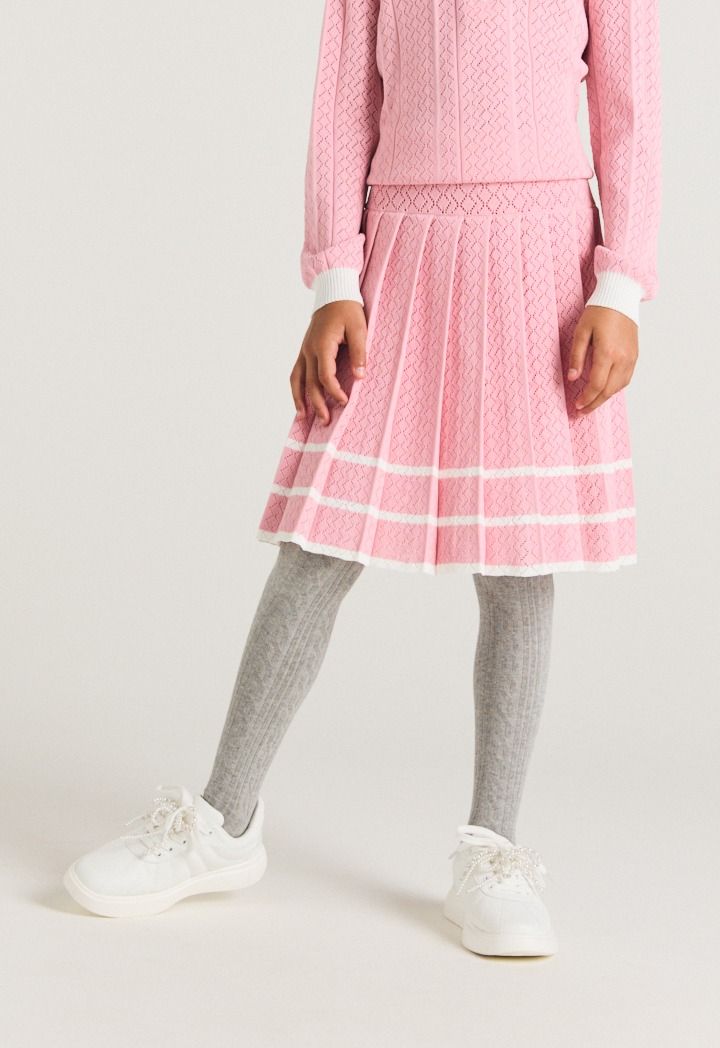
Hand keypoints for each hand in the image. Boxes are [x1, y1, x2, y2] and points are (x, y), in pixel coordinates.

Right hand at [290, 300, 367, 425]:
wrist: (333, 293)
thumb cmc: (348, 310)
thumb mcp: (359, 329)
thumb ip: (359, 353)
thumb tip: (359, 376)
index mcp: (322, 345)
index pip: (325, 376)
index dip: (334, 392)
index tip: (345, 401)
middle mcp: (309, 350)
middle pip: (310, 383)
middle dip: (318, 404)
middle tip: (326, 421)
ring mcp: (304, 351)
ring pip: (297, 380)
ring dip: (300, 400)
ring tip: (303, 418)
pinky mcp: (304, 351)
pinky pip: (296, 373)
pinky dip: (296, 388)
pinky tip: (300, 401)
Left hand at [567, 306, 638, 415]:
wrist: (621, 297)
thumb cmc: (599, 312)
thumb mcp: (581, 332)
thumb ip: (577, 356)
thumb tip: (573, 378)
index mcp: (608, 352)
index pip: (597, 384)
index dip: (586, 398)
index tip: (577, 405)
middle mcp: (622, 358)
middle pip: (609, 390)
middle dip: (595, 403)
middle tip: (582, 411)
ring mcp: (631, 358)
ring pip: (619, 387)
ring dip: (605, 397)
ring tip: (592, 403)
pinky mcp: (635, 355)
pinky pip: (626, 378)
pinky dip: (614, 388)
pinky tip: (604, 390)